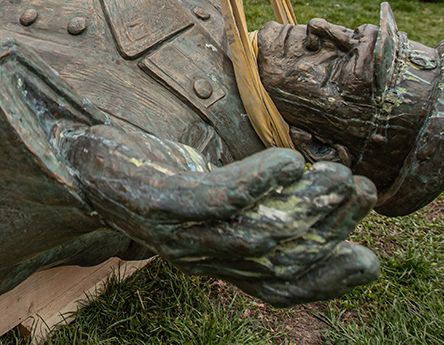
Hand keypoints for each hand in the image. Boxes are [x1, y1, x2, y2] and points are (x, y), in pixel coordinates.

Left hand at [62, 125, 379, 304]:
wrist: (74, 155)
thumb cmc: (146, 173)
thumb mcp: (204, 194)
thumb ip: (249, 204)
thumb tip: (311, 192)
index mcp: (212, 261)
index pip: (276, 289)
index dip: (325, 282)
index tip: (369, 261)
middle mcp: (197, 256)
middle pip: (275, 260)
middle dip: (326, 231)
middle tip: (362, 194)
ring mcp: (177, 232)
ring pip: (255, 233)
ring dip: (305, 207)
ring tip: (339, 176)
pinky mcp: (160, 201)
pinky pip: (217, 199)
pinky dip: (258, 184)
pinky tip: (290, 163)